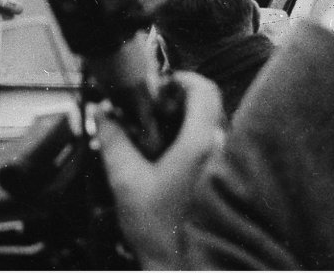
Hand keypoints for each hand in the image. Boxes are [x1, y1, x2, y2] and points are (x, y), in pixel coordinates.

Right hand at [98, 72, 224, 270]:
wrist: (184, 265)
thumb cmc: (160, 230)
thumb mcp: (126, 182)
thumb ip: (114, 142)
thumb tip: (103, 115)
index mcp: (202, 142)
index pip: (203, 89)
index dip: (179, 80)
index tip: (158, 86)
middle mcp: (224, 146)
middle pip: (207, 105)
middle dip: (177, 105)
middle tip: (150, 114)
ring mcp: (230, 162)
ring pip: (211, 126)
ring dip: (184, 125)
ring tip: (156, 141)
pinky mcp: (229, 177)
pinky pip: (215, 146)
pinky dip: (193, 144)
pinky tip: (170, 162)